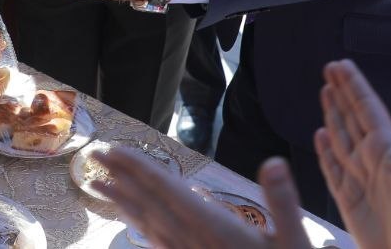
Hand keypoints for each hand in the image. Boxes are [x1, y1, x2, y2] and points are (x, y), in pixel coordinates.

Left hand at [96, 148, 312, 248]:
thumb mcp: (295, 241)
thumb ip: (284, 202)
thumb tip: (274, 163)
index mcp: (214, 228)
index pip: (168, 190)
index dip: (138, 168)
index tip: (113, 151)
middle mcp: (194, 241)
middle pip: (149, 204)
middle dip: (121, 178)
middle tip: (94, 156)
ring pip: (148, 226)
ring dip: (123, 202)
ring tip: (99, 185)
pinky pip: (159, 245)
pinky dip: (141, 229)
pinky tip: (133, 224)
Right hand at [315, 60, 390, 248]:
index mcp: (389, 152)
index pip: (368, 110)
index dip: (354, 86)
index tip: (340, 64)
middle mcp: (374, 162)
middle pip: (353, 119)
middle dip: (342, 93)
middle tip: (329, 67)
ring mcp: (361, 181)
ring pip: (342, 139)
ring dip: (333, 115)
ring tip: (325, 92)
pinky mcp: (349, 202)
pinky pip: (332, 170)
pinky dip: (324, 152)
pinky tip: (319, 137)